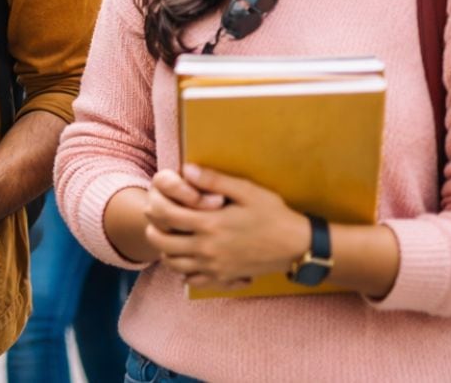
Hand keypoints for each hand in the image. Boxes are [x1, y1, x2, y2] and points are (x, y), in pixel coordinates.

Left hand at [144, 164, 307, 289]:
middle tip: (159, 219)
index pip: (165, 216)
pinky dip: (183, 270)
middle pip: (162, 243)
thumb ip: (214, 180)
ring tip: (172, 235)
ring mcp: (213, 267)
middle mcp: (206, 248)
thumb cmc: (272, 214)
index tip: (157, 199)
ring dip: (165, 249)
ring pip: (172, 263)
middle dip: (154, 229)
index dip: (155, 206)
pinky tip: (189, 256)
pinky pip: (190, 280)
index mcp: (209, 224)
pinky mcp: (222, 278)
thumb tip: (186, 169)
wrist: (296, 246)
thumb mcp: (247, 191)